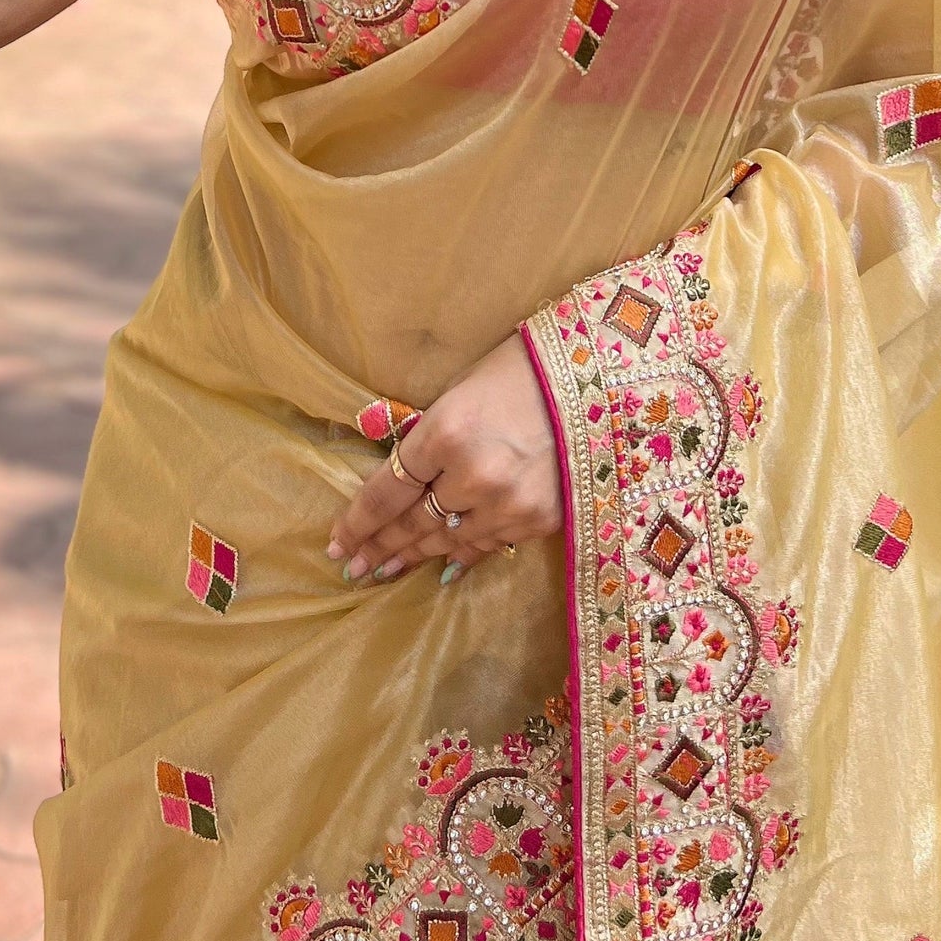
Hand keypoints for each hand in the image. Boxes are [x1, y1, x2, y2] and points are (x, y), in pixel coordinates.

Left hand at [327, 335, 561, 585]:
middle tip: (352, 567)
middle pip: (412, 522)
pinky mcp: (540, 521)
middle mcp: (473, 476)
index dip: (358, 521)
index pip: (387, 490)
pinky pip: (488, 546)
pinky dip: (462, 556)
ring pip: (448, 541)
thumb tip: (400, 479)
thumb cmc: (523, 368)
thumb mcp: (461, 391)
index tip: (337, 543)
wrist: (602, 380)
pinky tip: (441, 568)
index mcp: (446, 432)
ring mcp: (509, 504)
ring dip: (414, 557)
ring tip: (386, 571)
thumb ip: (430, 436)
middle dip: (378, 546)